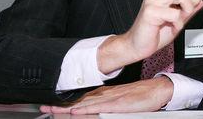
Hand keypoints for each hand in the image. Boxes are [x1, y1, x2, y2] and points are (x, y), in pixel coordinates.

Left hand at [40, 76, 173, 113]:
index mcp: (105, 94)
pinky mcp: (118, 104)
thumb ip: (108, 102)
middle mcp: (105, 95)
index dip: (65, 101)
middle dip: (60, 104)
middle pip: (79, 100)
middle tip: (43, 105)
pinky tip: (75, 111)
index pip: (81, 97)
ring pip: (85, 103)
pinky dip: (85, 109)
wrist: (159, 90)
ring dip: (67, 107)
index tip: (51, 103)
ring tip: (52, 109)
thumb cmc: (143, 96)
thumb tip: (94, 108)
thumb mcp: (122, 100)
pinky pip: (98, 107)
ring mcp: (111, 99)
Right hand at [126, 0, 202, 58]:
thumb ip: (190, 7)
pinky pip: (174, 13)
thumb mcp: (179, 18)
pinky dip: (178, 23)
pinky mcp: (150, 12)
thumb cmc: (155, 32)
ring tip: (180, 20)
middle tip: (190, 11)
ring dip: (187, 9)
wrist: (137, 45)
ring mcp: (152, 0)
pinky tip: (172, 27)